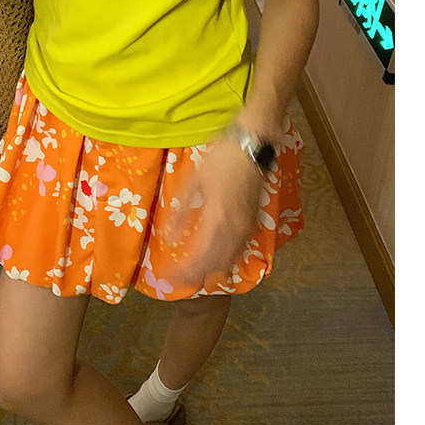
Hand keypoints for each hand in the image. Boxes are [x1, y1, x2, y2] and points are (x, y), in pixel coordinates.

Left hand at [162, 135, 264, 286]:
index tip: (169, 276)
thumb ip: (181, 211)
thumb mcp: (194, 180)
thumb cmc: (220, 158)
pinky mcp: (254, 221)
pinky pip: (240, 250)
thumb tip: (169, 237)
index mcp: (217, 217)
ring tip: (194, 272)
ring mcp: (247, 226)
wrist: (251, 145)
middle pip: (216, 263)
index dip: (185, 270)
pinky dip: (226, 259)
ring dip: (212, 269)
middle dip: (197, 274)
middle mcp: (235, 228)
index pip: (200, 256)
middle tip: (179, 278)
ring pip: (231, 259)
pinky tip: (216, 258)